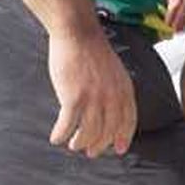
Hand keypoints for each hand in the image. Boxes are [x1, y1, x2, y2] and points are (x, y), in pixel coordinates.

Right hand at [47, 25, 136, 156]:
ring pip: (88, 134)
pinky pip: (67, 126)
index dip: (124, 137)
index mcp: (124, 89)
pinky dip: (61, 135)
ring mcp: (93, 99)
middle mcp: (112, 97)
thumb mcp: (114, 70)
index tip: (119, 149)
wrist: (77, 32)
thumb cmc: (92, 49)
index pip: (128, 121)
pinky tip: (56, 137)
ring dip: (80, 143)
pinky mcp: (74, 98)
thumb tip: (112, 110)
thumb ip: (116, 90)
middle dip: (99, 145)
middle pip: (108, 132)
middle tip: (91, 152)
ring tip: (73, 144)